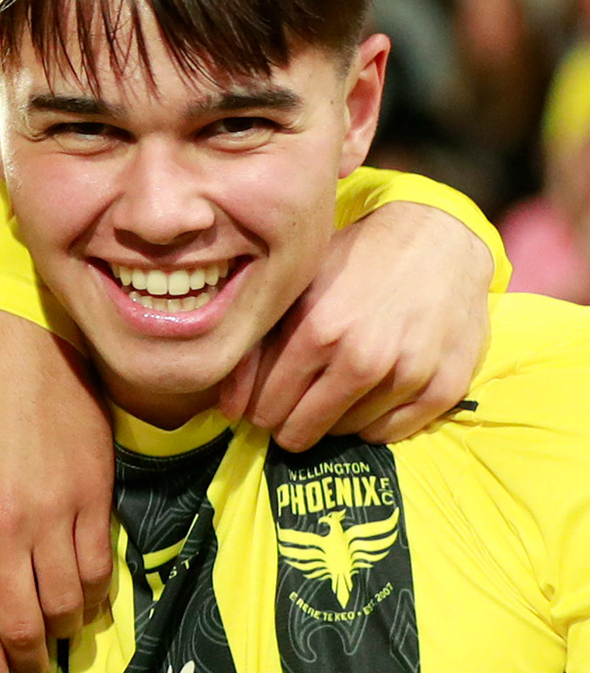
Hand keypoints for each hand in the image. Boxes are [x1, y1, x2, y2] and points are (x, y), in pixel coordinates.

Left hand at [0, 307, 111, 672]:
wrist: (18, 340)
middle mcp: (6, 527)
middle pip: (23, 622)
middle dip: (27, 662)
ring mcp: (54, 513)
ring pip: (66, 603)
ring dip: (63, 630)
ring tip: (58, 635)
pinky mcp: (93, 495)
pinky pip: (99, 566)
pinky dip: (95, 593)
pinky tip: (88, 597)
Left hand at [219, 200, 491, 450]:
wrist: (437, 240)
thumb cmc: (355, 260)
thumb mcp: (297, 289)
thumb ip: (257, 347)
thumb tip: (228, 411)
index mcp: (317, 330)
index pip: (269, 405)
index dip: (260, 411)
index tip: (261, 408)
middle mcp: (363, 358)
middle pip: (305, 428)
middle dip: (289, 425)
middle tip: (290, 413)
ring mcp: (408, 375)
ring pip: (348, 432)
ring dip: (333, 421)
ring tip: (333, 392)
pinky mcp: (444, 387)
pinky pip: (391, 433)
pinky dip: (373, 423)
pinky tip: (367, 397)